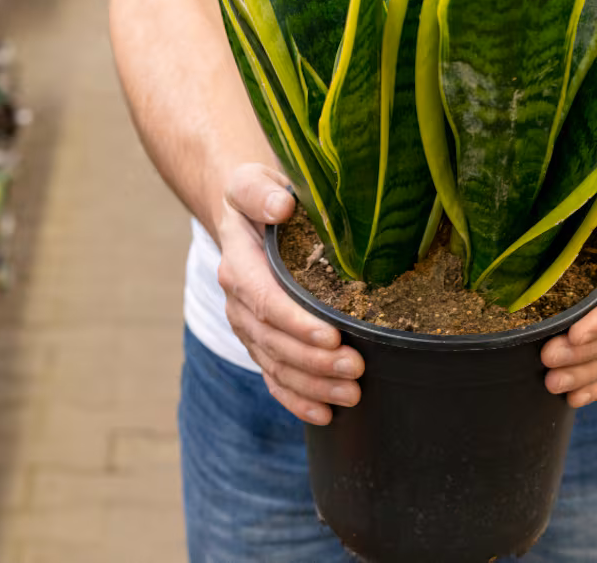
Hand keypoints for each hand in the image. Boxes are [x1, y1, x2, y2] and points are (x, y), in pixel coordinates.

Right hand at [216, 164, 363, 424]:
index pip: (266, 300)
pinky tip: (325, 415)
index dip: (297, 323)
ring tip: (353, 395)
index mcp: (240, 265)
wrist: (244, 216)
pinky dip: (297, 399)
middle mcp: (239, 301)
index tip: (332, 335)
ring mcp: (249, 327)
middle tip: (357, 369)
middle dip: (314, 361)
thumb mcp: (252, 181)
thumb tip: (282, 206)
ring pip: (276, 365)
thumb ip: (260, 191)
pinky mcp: (261, 342)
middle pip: (274, 341)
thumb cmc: (259, 197)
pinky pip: (274, 377)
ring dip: (313, 385)